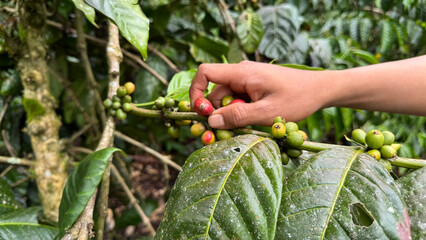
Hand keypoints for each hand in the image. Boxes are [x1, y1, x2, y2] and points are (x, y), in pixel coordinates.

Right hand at [189, 61, 332, 128]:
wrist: (321, 90)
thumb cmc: (298, 98)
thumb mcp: (267, 113)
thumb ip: (238, 116)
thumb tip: (211, 121)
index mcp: (242, 73)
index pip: (205, 72)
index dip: (196, 92)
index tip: (202, 113)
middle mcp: (241, 74)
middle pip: (214, 92)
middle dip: (214, 114)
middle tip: (220, 135)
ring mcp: (248, 81)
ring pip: (226, 100)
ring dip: (229, 116)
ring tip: (243, 131)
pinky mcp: (254, 88)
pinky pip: (238, 101)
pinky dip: (239, 114)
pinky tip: (250, 124)